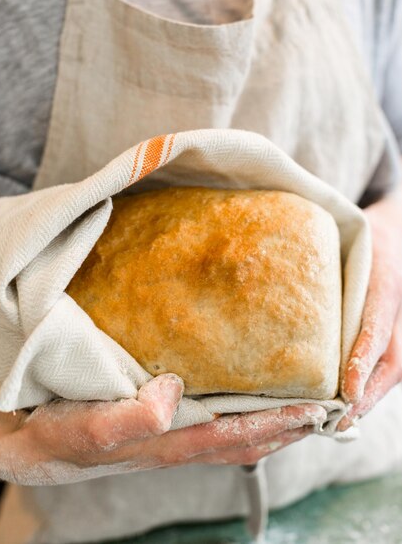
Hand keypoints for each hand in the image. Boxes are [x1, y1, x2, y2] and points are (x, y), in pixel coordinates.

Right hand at [0, 376, 325, 485]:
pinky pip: (205, 416)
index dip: (274, 427)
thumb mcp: (82, 429)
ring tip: (296, 406)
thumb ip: (127, 419)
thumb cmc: (48, 433)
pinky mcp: (151, 418)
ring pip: (227, 430)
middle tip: (323, 409)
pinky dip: (234, 409)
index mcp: (161, 445)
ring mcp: (162, 432)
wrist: (19, 438)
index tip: (314, 412)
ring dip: (265, 421)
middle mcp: (169, 441)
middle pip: (239, 440)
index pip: (232, 438)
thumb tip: (174, 394)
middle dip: (283, 428)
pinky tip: (239, 394)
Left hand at [338, 186, 401, 430]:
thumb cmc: (360, 239)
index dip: (363, 360)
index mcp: (384, 285)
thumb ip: (319, 268)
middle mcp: (396, 310)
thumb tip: (273, 295)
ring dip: (368, 399)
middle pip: (391, 360)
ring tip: (337, 425)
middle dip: (367, 395)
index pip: (376, 328)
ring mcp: (400, 324)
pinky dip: (369, 388)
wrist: (394, 236)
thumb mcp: (345, 245)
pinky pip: (387, 364)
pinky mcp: (395, 334)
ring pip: (392, 368)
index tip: (349, 390)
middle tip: (339, 423)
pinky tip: (346, 407)